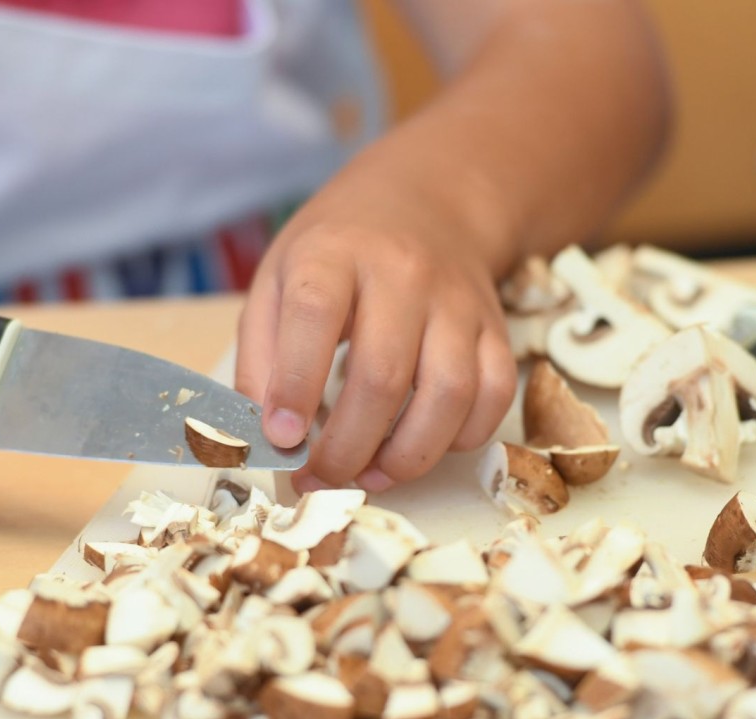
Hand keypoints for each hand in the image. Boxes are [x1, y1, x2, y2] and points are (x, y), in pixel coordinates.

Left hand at [235, 162, 516, 493]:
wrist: (426, 203)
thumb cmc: (338, 254)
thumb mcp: (277, 279)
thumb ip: (260, 356)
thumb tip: (266, 435)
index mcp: (334, 253)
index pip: (315, 315)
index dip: (295, 385)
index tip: (282, 438)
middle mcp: (404, 273)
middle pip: (382, 375)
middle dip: (346, 449)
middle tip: (320, 479)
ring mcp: (457, 303)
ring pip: (449, 395)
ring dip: (406, 456)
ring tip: (370, 476)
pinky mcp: (495, 329)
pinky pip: (493, 397)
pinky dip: (461, 439)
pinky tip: (421, 446)